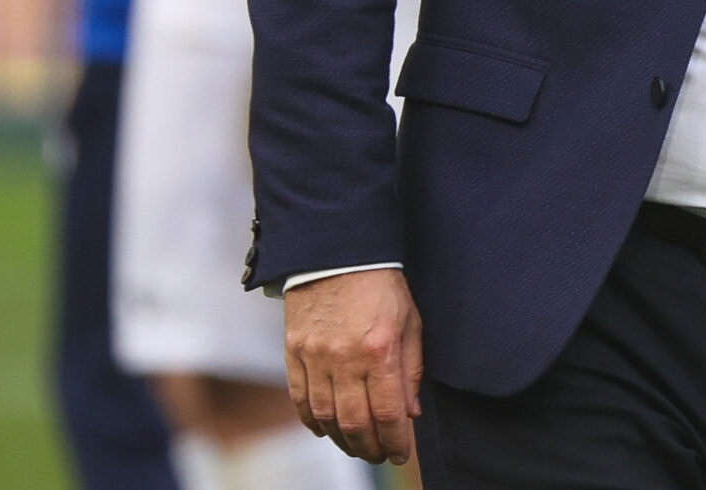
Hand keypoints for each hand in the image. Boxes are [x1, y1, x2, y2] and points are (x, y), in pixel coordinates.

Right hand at [283, 268, 424, 464]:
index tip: (402, 453)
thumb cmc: (381, 284)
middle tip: (380, 455)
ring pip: (325, 417)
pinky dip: (312, 421)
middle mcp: (345, 358)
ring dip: (342, 440)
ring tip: (356, 447)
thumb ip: (411, 368)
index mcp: (379, 349)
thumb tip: (409, 412)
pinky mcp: (293, 351)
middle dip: (370, 448)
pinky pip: (300, 399)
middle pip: (354, 423)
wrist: (337, 250)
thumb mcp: (409, 321)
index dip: (396, 441)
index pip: (388, 413)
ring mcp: (315, 356)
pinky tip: (326, 428)